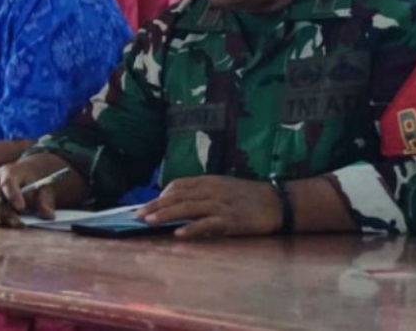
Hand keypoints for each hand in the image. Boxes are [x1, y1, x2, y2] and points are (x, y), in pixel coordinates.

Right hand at [0, 154, 68, 227]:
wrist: (24, 175)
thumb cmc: (32, 182)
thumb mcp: (42, 189)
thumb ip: (44, 202)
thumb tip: (48, 215)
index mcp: (9, 172)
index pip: (8, 183)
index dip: (13, 195)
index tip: (21, 208)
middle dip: (5, 211)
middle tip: (18, 222)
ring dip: (2, 217)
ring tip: (16, 223)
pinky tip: (9, 223)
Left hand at [139, 175, 282, 238]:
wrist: (278, 203)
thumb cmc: (249, 196)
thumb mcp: (224, 187)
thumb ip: (203, 191)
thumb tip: (180, 199)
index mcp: (209, 181)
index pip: (179, 185)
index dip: (162, 195)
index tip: (148, 204)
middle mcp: (212, 190)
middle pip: (178, 196)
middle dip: (156, 205)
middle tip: (137, 214)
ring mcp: (221, 205)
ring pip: (187, 208)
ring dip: (166, 215)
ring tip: (149, 221)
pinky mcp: (230, 221)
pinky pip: (207, 224)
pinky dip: (191, 228)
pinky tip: (178, 234)